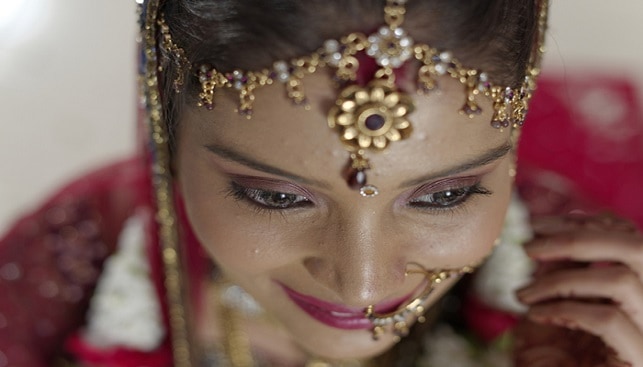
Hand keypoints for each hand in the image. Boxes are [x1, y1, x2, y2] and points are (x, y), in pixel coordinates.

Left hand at [515, 214, 642, 366]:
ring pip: (623, 281)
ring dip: (562, 279)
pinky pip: (607, 319)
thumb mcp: (553, 310)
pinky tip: (536, 314)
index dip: (588, 223)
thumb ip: (560, 275)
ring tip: (523, 293)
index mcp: (639, 293)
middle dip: (578, 237)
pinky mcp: (639, 362)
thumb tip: (550, 235)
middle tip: (530, 245)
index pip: (631, 239)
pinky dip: (565, 309)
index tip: (540, 225)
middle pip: (638, 248)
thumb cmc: (551, 360)